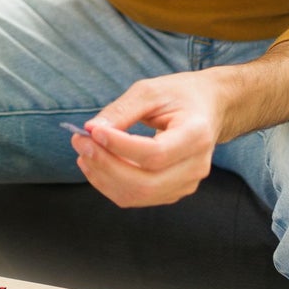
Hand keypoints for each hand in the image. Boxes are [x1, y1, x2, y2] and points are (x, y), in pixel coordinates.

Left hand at [69, 71, 227, 207]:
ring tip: (84, 152)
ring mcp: (186, 183)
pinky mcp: (173, 190)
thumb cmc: (179, 95)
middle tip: (80, 142)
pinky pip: (136, 197)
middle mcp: (196, 166)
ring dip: (103, 177)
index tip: (93, 131)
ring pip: (138, 195)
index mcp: (196, 135)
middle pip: (145, 182)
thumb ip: (121, 110)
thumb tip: (90, 130)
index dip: (120, 147)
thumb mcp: (150, 91)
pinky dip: (110, 184)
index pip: (155, 154)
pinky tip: (95, 164)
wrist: (208, 108)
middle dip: (105, 165)